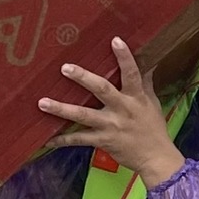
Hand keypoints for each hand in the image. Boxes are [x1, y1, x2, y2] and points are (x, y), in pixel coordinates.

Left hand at [40, 38, 185, 188]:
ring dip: (62, 109)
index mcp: (136, 98)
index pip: (132, 74)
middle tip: (65, 68)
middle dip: (83, 78)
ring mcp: (111, 126)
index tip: (115, 40)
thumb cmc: (154, 128)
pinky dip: (62, 140)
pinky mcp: (102, 141)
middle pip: (102, 90)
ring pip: (83, 115)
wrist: (156, 158)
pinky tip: (47, 140)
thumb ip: (145, 84)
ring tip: (42, 102)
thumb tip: (146, 63)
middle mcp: (122, 109)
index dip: (124, 57)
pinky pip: (79, 140)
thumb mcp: (152, 103)